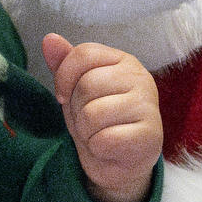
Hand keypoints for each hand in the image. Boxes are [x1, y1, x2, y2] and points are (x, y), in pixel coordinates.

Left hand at [41, 32, 162, 201]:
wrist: (120, 163)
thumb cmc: (99, 122)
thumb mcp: (76, 91)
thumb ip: (65, 65)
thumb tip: (50, 38)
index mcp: (123, 61)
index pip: (83, 54)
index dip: (64, 78)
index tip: (64, 97)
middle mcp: (141, 77)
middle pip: (87, 85)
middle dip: (77, 110)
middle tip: (91, 122)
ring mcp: (149, 105)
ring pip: (93, 114)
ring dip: (86, 132)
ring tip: (100, 134)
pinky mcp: (151, 135)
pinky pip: (104, 139)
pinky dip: (99, 149)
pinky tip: (110, 149)